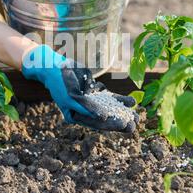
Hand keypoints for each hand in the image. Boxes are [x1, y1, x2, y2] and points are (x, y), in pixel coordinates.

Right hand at [22, 45, 138, 132]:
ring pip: (110, 109)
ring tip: (137, 116)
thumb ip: (86, 107)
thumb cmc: (60, 82)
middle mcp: (85, 111)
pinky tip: (131, 101)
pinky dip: (120, 100)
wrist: (55, 67)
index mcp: (77, 116)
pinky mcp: (95, 92)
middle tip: (134, 124)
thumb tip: (102, 117)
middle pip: (105, 119)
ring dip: (123, 113)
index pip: (96, 124)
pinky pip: (110, 98)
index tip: (124, 124)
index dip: (110, 125)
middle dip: (120, 121)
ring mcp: (91, 102)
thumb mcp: (71, 96)